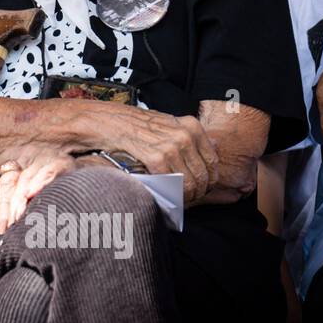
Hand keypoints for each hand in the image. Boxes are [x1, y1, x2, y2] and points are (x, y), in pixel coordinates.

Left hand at [0, 143, 76, 234]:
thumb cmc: (42, 175)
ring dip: (19, 202)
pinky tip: (31, 195)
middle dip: (3, 207)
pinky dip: (38, 184)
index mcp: (10, 156)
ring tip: (16, 220)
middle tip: (3, 227)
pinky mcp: (60, 161)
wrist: (78, 171)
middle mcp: (24, 153)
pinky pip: (47, 173)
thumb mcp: (19, 174)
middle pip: (8, 181)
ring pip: (25, 181)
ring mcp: (42, 156)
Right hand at [82, 102, 218, 202]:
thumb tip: (216, 145)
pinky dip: (169, 194)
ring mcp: (172, 146)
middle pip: (202, 176)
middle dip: (196, 193)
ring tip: (175, 201)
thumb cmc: (134, 124)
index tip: (199, 190)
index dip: (208, 182)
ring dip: (183, 197)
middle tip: (186, 200)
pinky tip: (164, 196)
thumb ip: (190, 134)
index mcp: (192, 126)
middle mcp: (185, 134)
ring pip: (189, 183)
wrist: (105, 121)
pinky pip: (172, 183)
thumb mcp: (167, 123)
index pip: (212, 163)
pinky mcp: (156, 157)